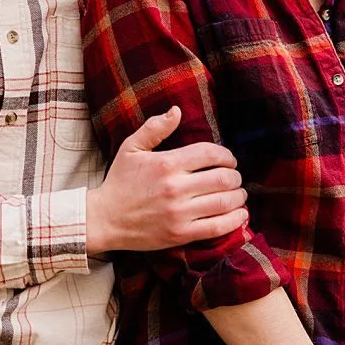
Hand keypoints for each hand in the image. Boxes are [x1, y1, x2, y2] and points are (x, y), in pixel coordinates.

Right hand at [86, 107, 245, 254]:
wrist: (104, 219)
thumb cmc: (119, 182)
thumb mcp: (131, 149)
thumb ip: (154, 128)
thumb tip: (177, 111)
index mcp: (166, 164)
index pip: (210, 153)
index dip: (226, 155)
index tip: (229, 159)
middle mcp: (175, 187)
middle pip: (223, 178)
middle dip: (235, 176)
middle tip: (234, 177)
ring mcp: (179, 213)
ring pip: (224, 202)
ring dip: (238, 196)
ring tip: (238, 194)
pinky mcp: (181, 234)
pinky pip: (217, 227)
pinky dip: (235, 220)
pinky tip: (240, 214)